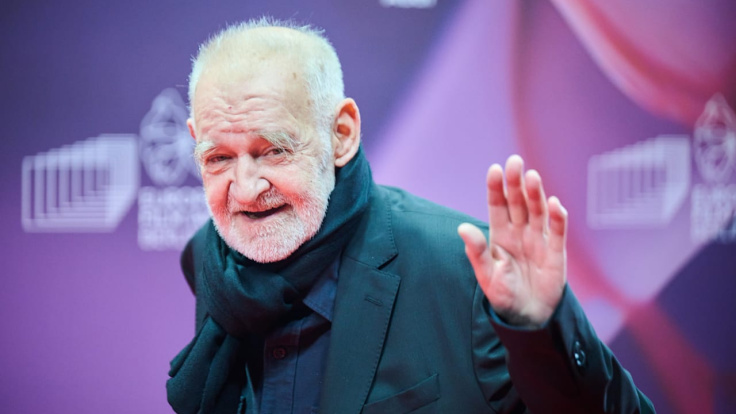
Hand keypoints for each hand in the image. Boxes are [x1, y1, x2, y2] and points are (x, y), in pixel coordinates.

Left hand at [458, 155, 567, 326]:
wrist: (527, 317)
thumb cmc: (503, 294)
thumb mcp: (486, 274)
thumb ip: (476, 252)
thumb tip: (462, 227)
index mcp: (499, 234)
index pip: (497, 205)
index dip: (496, 188)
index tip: (494, 169)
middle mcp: (519, 232)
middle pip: (518, 202)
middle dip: (516, 182)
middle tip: (515, 162)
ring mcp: (538, 240)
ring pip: (537, 211)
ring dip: (536, 194)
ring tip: (533, 177)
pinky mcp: (556, 253)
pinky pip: (557, 232)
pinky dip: (558, 218)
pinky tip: (555, 203)